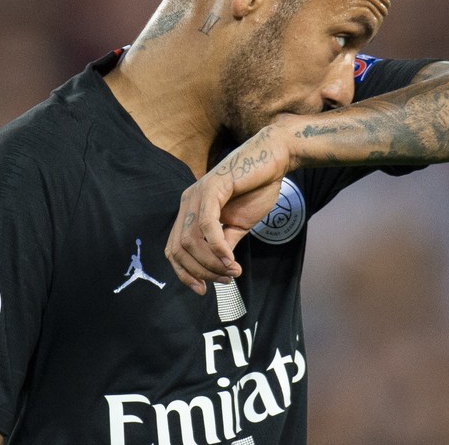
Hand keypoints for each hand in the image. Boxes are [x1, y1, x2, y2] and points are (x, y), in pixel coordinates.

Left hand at [165, 126, 290, 293]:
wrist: (274, 159)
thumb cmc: (257, 188)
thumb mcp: (238, 225)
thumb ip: (224, 245)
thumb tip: (219, 269)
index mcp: (190, 210)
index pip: (174, 249)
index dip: (185, 273)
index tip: (203, 290)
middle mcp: (188, 201)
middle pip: (179, 249)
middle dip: (201, 272)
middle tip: (225, 279)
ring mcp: (197, 193)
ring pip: (191, 241)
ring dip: (212, 263)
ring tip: (232, 271)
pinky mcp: (212, 187)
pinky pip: (207, 226)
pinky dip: (217, 248)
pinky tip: (231, 260)